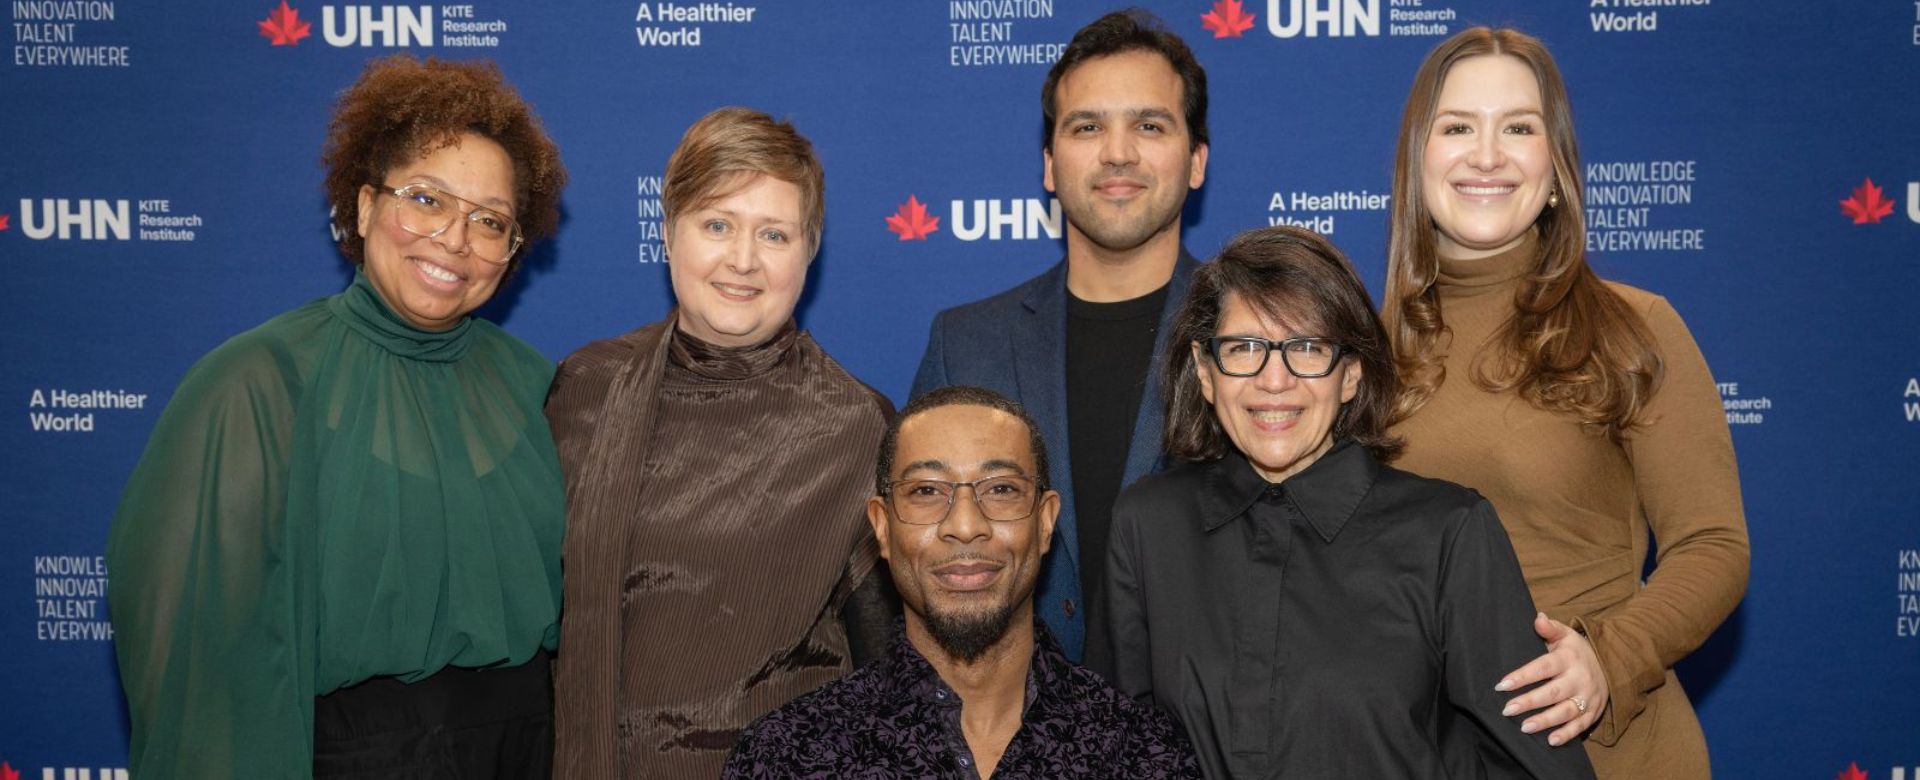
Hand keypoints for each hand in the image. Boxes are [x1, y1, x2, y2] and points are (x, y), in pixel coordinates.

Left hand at [1494, 612, 1607, 745]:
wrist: (1610, 665)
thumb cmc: (1576, 651)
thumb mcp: (1565, 635)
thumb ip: (1550, 628)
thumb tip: (1538, 618)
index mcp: (1569, 659)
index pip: (1542, 668)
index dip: (1522, 676)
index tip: (1502, 685)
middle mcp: (1579, 679)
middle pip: (1553, 692)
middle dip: (1530, 702)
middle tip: (1508, 710)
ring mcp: (1587, 697)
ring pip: (1565, 711)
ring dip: (1545, 721)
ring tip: (1525, 727)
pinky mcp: (1593, 712)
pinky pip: (1580, 726)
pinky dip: (1566, 734)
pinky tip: (1550, 741)